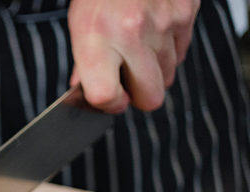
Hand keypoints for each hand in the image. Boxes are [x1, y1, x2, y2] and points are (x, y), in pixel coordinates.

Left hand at [69, 0, 199, 112]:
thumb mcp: (80, 26)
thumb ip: (85, 65)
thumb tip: (90, 95)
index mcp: (97, 38)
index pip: (107, 97)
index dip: (109, 105)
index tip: (108, 98)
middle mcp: (131, 33)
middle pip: (150, 97)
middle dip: (139, 95)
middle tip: (127, 80)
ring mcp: (163, 23)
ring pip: (168, 76)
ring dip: (153, 71)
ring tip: (137, 48)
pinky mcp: (185, 13)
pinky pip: (181, 53)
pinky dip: (167, 51)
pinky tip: (152, 34)